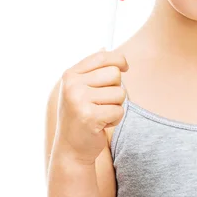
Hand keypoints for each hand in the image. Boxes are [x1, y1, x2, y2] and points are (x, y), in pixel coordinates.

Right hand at [54, 50, 128, 164]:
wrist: (71, 149)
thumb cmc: (80, 115)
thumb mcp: (80, 89)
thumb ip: (93, 69)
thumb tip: (105, 46)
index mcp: (70, 75)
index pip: (102, 57)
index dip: (119, 59)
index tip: (126, 67)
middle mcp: (72, 85)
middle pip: (115, 74)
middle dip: (116, 88)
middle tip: (103, 102)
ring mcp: (79, 100)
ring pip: (120, 93)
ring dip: (116, 105)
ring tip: (101, 114)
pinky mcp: (89, 116)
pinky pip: (119, 110)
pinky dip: (115, 118)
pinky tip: (102, 124)